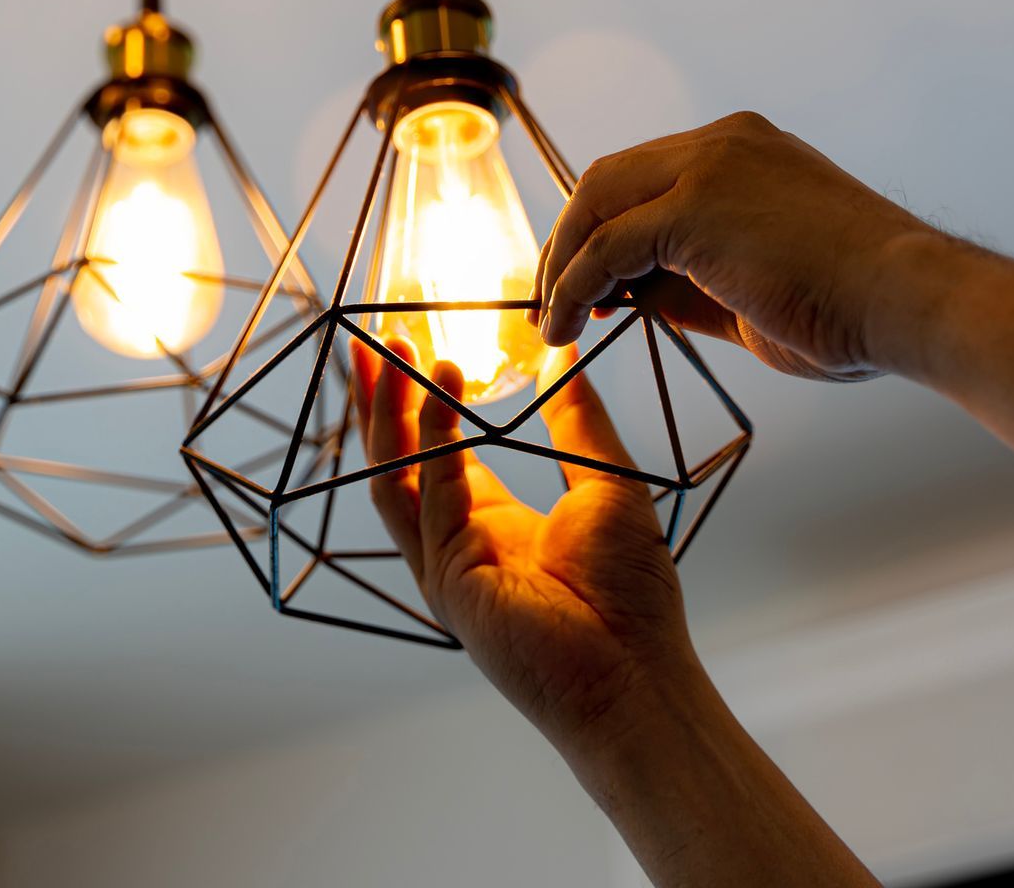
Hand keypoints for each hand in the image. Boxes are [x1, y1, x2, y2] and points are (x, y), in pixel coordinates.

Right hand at [352, 337, 697, 762]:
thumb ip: (577, 420)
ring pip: (396, 477)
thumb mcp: (607, 482)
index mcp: (492, 524)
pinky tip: (443, 396)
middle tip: (374, 341)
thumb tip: (565, 357)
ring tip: (390, 355)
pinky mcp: (450, 582)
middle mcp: (459, 543)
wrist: (638, 672)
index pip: (438, 453)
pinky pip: (431, 500)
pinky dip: (434, 444)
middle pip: (400, 461)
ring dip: (388, 414)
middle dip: (383, 400)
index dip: (421, 401)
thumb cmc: (632, 596)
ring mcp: (447, 565)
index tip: (414, 349)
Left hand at [536, 111, 949, 380]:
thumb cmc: (854, 309)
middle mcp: (723, 144)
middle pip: (609, 179)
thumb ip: (687, 282)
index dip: (603, 229)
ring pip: (597, 203)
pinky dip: (573, 286)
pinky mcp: (695, 206)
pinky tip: (566, 326)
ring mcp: (709, 166)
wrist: (912, 302)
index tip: (586, 284)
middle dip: (569, 239)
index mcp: (744, 152)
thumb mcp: (752, 288)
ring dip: (562, 264)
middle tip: (550, 300)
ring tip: (550, 320)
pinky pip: (607, 247)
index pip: (646, 177)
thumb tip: (625, 296)